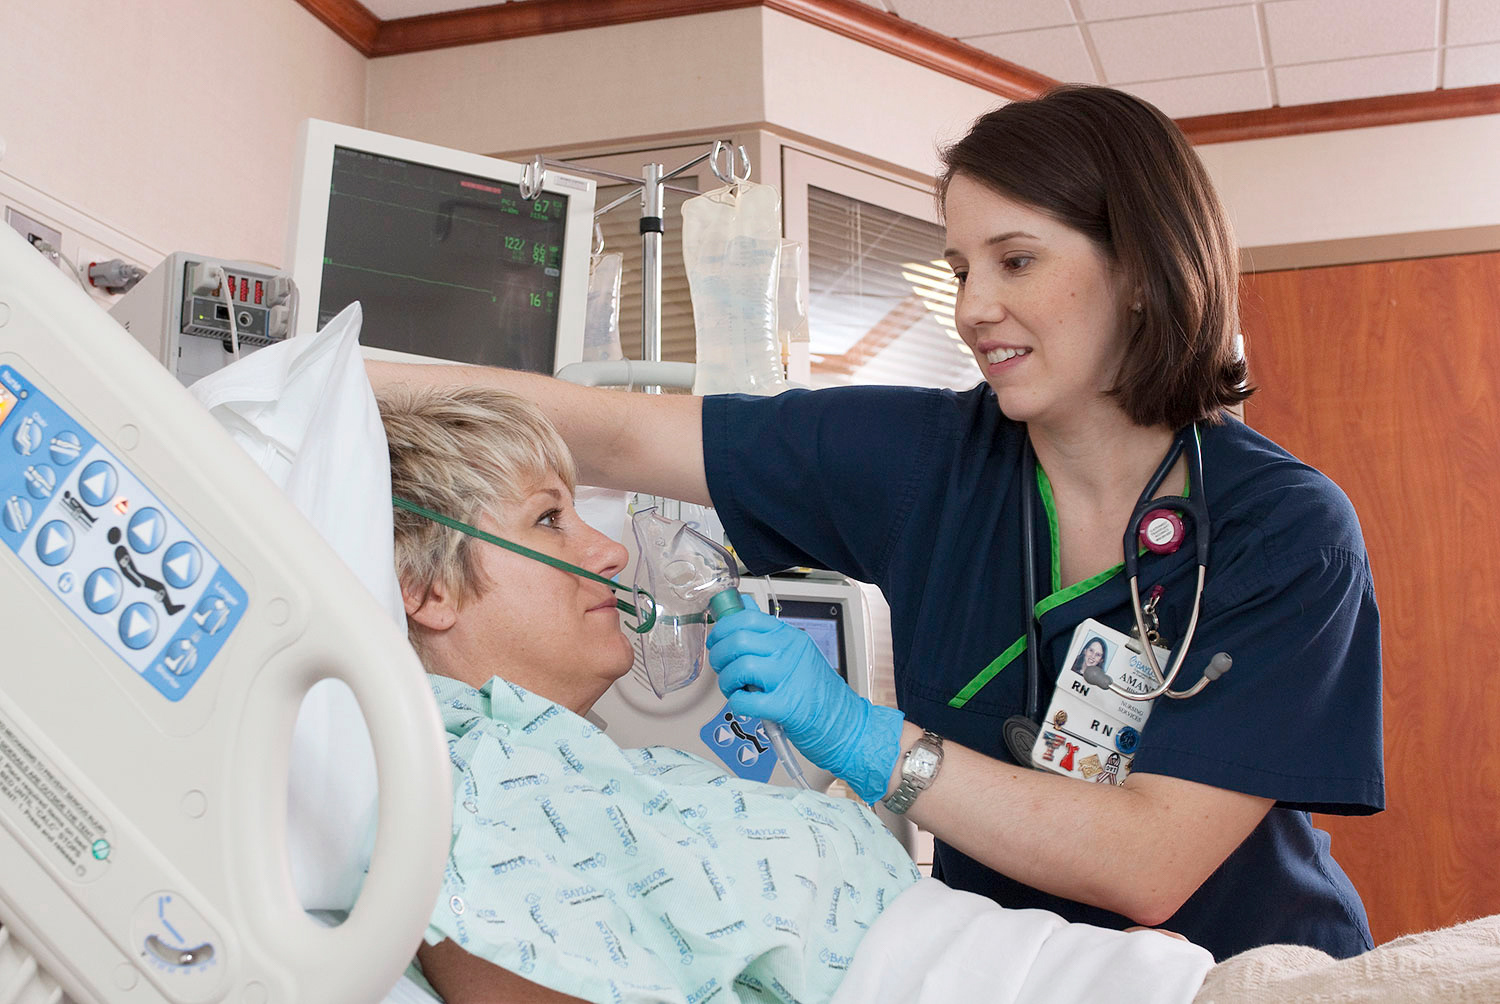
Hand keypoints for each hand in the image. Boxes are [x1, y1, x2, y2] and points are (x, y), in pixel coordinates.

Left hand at [707, 596, 902, 801]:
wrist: (846, 724)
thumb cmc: (818, 692)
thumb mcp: (797, 653)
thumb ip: (769, 633)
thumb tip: (743, 607)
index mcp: (790, 637)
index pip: (747, 618)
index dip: (723, 628)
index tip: (716, 640)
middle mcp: (790, 652)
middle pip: (738, 641)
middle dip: (719, 656)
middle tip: (722, 668)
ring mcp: (788, 678)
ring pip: (738, 668)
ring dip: (727, 682)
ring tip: (735, 690)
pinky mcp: (786, 706)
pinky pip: (745, 700)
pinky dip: (737, 704)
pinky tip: (746, 705)